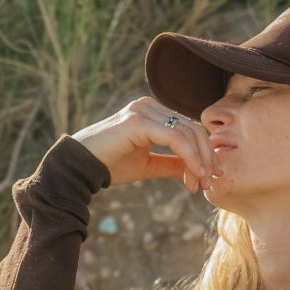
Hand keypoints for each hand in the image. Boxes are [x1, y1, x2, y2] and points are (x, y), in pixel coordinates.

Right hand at [74, 95, 211, 194]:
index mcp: (153, 112)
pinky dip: (189, 158)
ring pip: (188, 133)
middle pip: (193, 128)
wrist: (79, 167)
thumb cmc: (109, 164)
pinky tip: (192, 176)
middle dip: (206, 157)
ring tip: (199, 183)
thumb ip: (171, 163)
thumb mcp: (147, 165)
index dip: (203, 153)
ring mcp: (144, 111)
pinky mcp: (139, 122)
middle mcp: (150, 106)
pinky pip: (175, 139)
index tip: (207, 179)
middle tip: (210, 182)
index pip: (189, 128)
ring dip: (199, 161)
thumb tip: (197, 171)